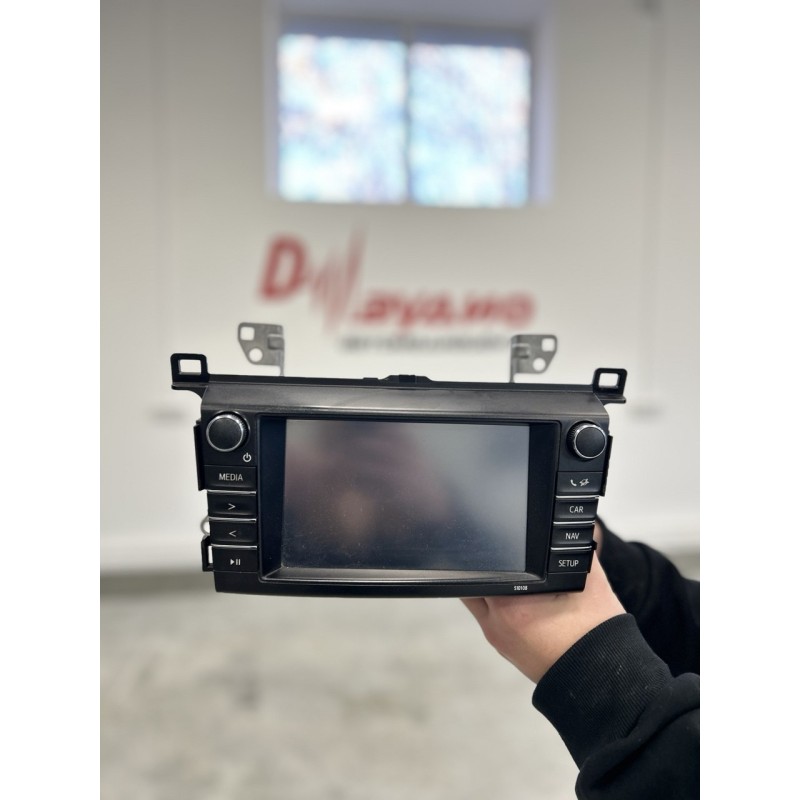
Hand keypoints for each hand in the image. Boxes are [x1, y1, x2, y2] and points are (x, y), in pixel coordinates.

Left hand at [461, 536, 624, 683]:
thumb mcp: (587, 580)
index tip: (494, 539)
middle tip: (500, 555)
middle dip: (484, 566)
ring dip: (488, 585)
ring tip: (512, 576)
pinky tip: (517, 597)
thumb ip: (573, 549)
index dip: (487, 548)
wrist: (602, 678)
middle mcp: (496, 622)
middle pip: (471, 583)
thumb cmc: (596, 634)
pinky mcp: (504, 646)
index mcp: (512, 603)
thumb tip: (572, 527)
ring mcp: (497, 637)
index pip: (483, 566)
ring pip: (477, 600)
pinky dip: (496, 602)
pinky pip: (488, 616)